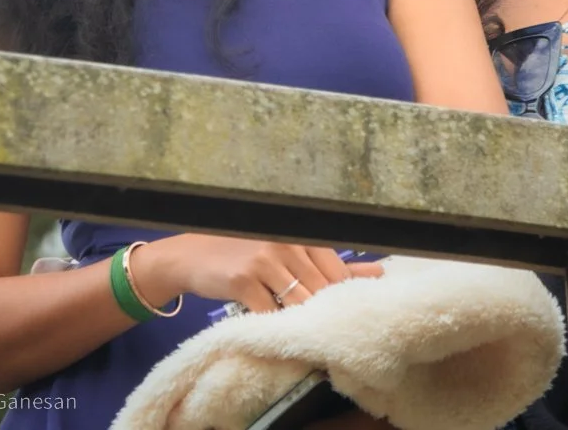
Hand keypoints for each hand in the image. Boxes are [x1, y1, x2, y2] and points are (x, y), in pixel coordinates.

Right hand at [134, 235, 381, 312]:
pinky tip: (277, 329)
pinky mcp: (243, 281)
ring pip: (300, 301)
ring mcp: (264, 260)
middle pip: (321, 287)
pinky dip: (276, 324)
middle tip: (330, 329)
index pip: (336, 269)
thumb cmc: (241, 252)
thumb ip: (330, 263)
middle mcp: (285, 242)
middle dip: (326, 311)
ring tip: (306, 333)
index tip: (349, 311)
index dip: (342, 294)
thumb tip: (378, 273)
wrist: (189, 256)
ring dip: (303, 320)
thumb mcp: (286, 250)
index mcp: (299, 233)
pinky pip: (271, 312)